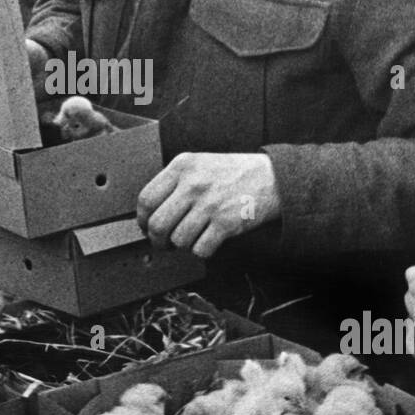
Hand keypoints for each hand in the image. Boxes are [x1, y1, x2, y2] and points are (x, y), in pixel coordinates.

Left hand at [137, 152, 280, 258]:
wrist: (272, 178)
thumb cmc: (233, 173)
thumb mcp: (199, 164)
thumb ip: (174, 181)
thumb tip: (149, 212)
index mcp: (182, 166)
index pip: (146, 199)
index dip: (142, 220)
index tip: (146, 227)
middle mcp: (193, 184)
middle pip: (157, 224)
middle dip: (157, 240)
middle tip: (164, 243)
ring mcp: (210, 204)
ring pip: (178, 240)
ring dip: (182, 246)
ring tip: (190, 238)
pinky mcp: (226, 223)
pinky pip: (200, 249)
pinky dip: (201, 251)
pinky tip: (207, 240)